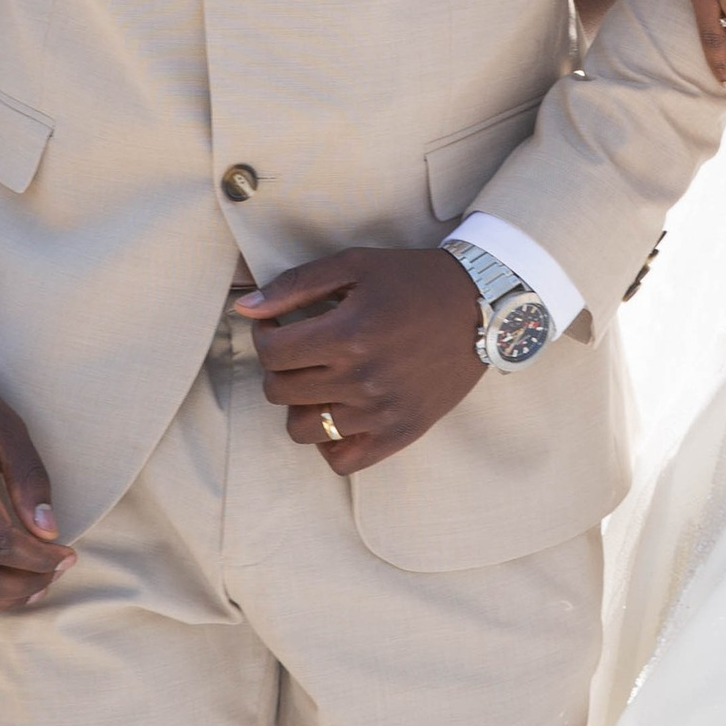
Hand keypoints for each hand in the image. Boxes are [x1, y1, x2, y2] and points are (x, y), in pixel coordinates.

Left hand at [238, 244, 485, 475]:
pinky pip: (342, 461)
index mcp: (348, 334)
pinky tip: (339, 412)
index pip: (271, 353)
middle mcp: (362, 379)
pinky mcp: (400, 433)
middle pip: (279, 390)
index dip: (264, 335)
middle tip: (300, 348)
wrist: (480, 307)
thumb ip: (295, 285)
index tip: (279, 326)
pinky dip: (330, 442)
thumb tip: (246, 310)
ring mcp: (381, 412)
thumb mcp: (355, 265)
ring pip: (302, 428)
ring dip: (300, 403)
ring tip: (319, 380)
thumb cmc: (414, 280)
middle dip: (279, 366)